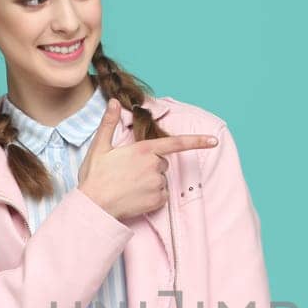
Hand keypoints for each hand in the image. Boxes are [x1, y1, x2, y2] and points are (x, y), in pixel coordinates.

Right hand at [77, 98, 218, 219]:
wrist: (94, 206)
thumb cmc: (95, 176)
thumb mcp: (100, 146)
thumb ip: (109, 123)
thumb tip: (114, 101)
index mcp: (143, 150)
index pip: (175, 143)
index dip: (197, 141)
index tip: (213, 141)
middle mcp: (154, 166)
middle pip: (162, 163)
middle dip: (151, 166)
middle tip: (129, 173)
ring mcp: (157, 184)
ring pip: (161, 180)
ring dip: (150, 182)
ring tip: (129, 186)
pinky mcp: (157, 201)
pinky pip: (161, 196)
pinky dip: (152, 197)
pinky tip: (135, 197)